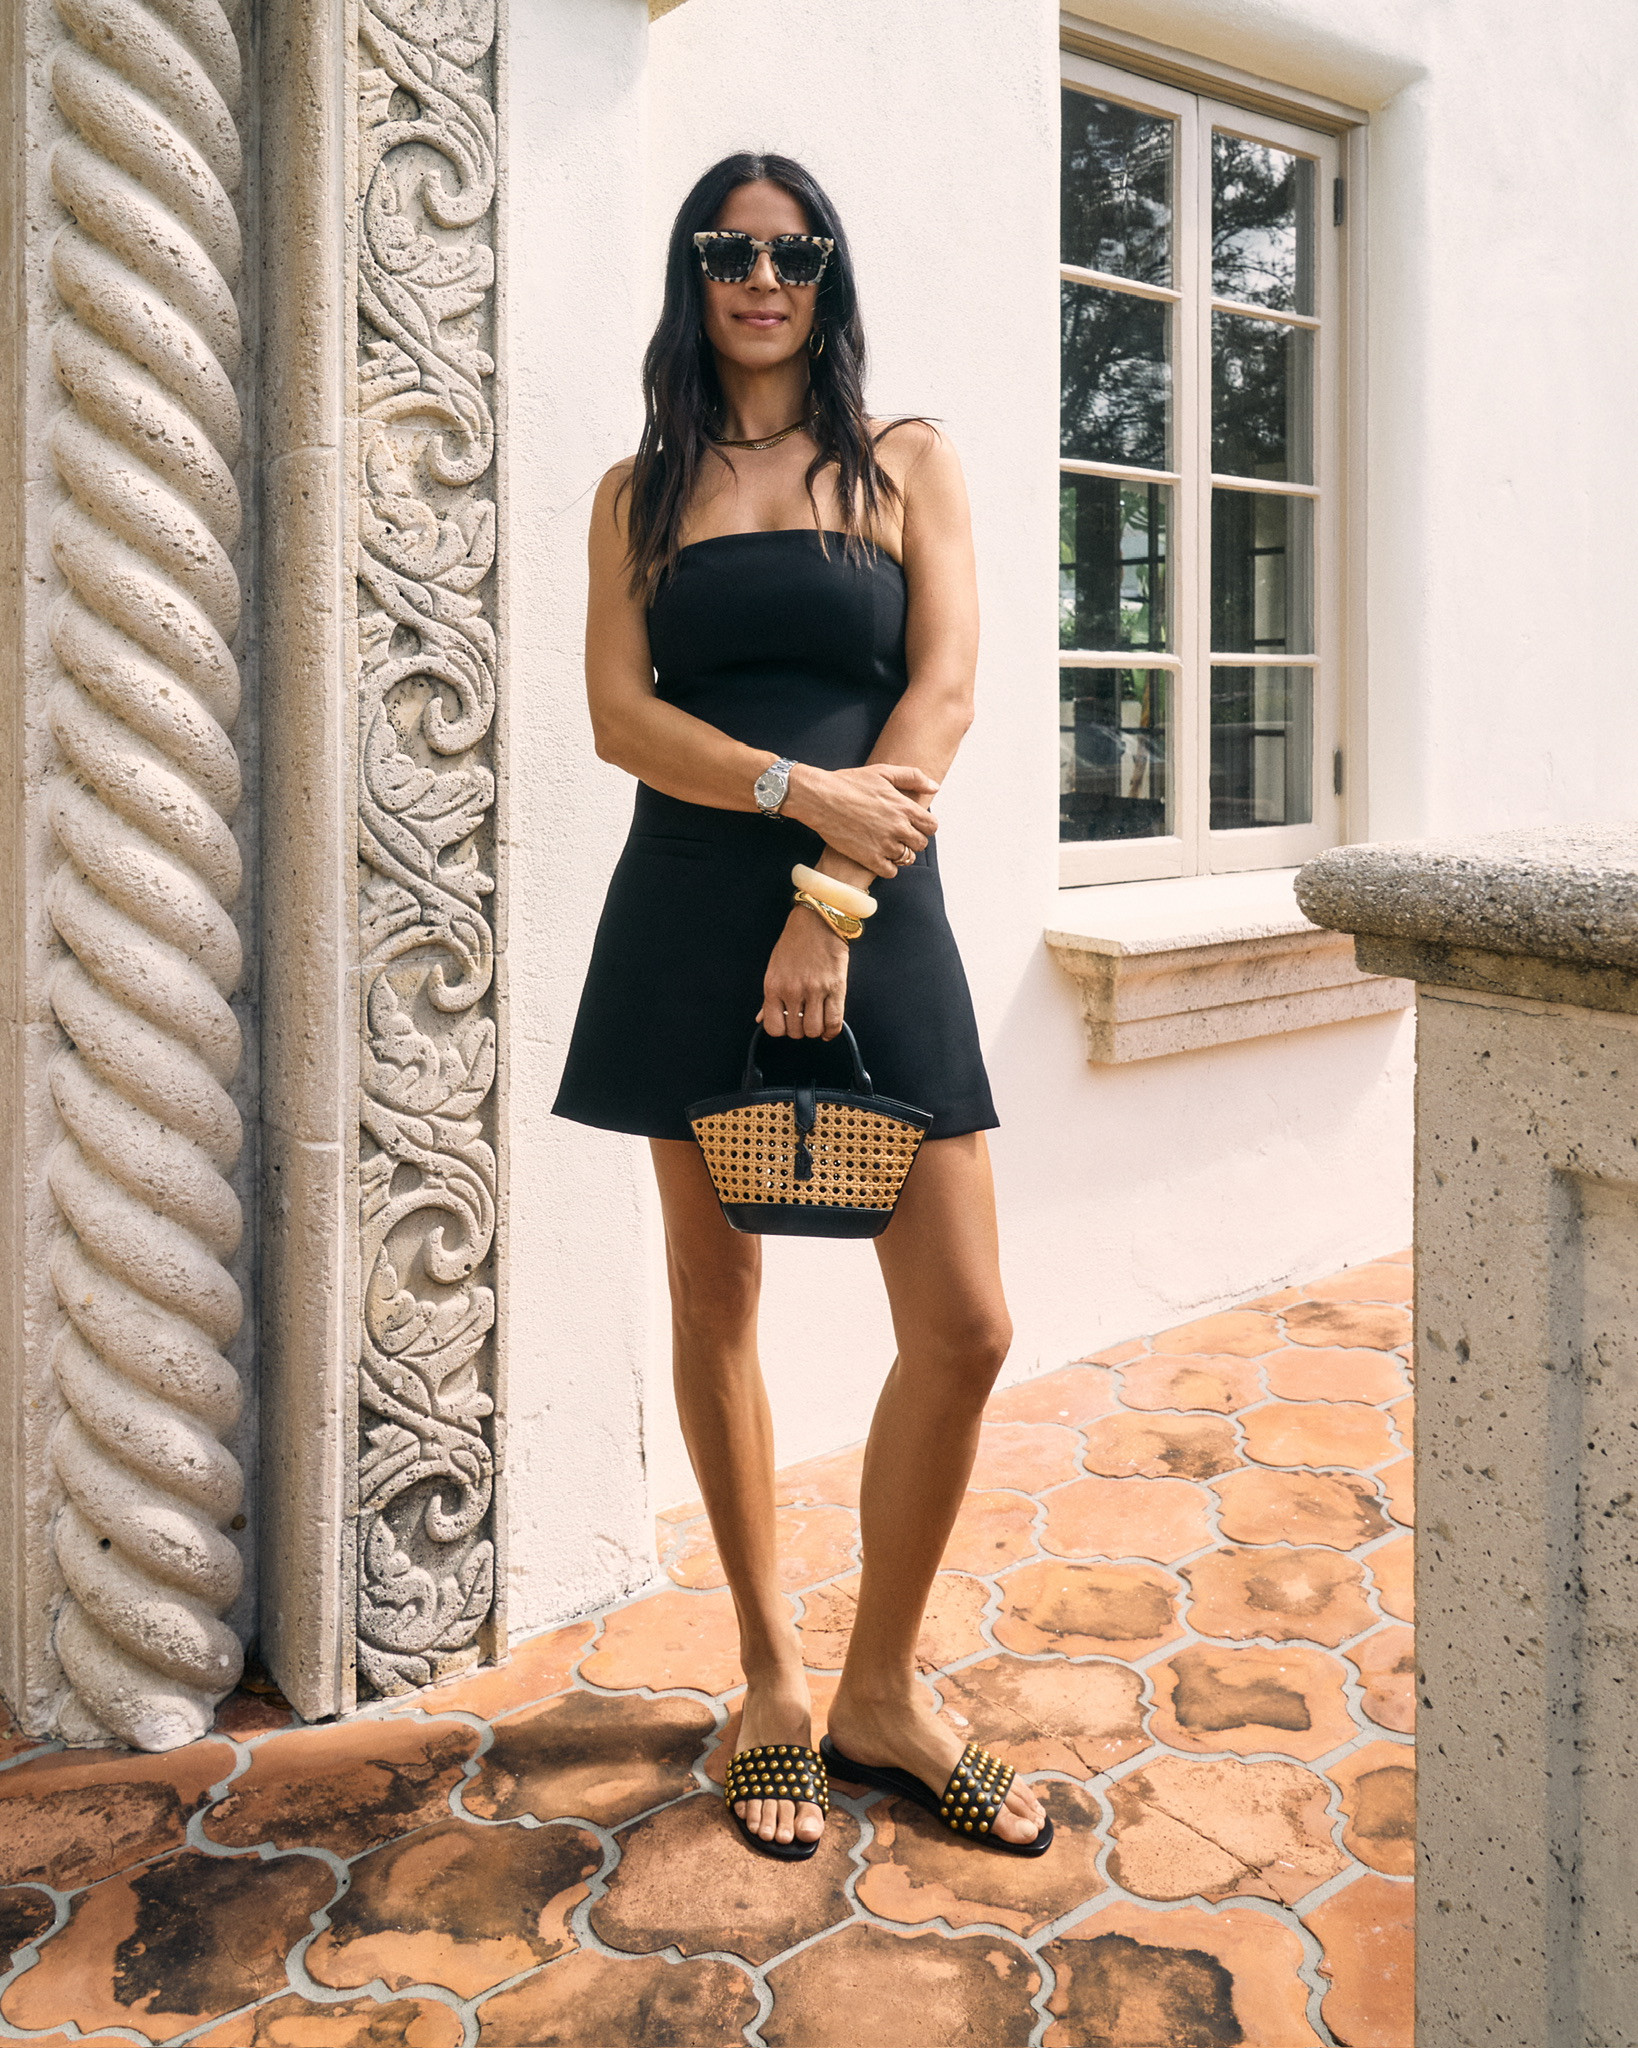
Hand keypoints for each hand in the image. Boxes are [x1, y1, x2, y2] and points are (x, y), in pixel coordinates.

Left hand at [759, 906, 848, 1038]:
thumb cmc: (794, 944)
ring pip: (814, 1030)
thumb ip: (768, 998)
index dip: (782, 1029)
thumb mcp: (774, 969)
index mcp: (774, 986)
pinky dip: (831, 1030)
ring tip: (817, 1019)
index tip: (788, 1022)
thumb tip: (761, 1019)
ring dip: (816, 1030)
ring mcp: (815, 990)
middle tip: (804, 1018)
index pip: (774, 1027)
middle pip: (796, 1031)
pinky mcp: (835, 987)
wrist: (817, 921)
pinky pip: (834, 1021)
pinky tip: (828, 1027)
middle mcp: (792, 990)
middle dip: (800, 1029)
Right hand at [783, 763, 938, 878]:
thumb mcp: (883, 771)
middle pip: (921, 844)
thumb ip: (913, 777)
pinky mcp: (869, 858)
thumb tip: (934, 788)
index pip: (931, 826)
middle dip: (913, 840)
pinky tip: (880, 857)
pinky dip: (888, 867)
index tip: (915, 825)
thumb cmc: (849, 783)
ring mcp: (884, 844)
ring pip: (907, 858)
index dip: (925, 826)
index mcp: (904, 807)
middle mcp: (898, 827)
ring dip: (901, 853)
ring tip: (889, 845)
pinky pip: (891, 871)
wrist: (820, 798)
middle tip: (900, 835)